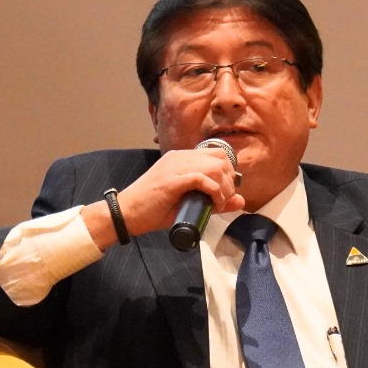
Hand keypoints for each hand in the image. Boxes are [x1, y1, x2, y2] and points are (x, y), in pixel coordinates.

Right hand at [85, 146, 243, 248]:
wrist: (126, 214)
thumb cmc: (153, 211)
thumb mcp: (189, 204)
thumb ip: (214, 201)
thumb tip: (241, 200)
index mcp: (181, 158)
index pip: (217, 154)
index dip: (229, 172)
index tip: (226, 192)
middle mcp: (179, 158)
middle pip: (220, 159)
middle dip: (229, 181)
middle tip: (223, 200)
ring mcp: (174, 167)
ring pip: (214, 167)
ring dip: (223, 187)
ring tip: (218, 203)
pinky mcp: (171, 180)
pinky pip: (201, 178)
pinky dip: (213, 191)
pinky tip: (213, 202)